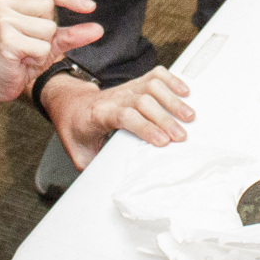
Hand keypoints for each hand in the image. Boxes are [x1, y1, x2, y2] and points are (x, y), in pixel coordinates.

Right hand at [0, 0, 104, 103]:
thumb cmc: (21, 59)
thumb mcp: (50, 43)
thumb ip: (72, 34)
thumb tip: (99, 29)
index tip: (91, 7)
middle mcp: (4, 2)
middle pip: (50, 9)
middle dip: (48, 33)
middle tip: (30, 45)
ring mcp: (3, 18)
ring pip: (48, 29)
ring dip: (43, 48)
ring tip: (25, 54)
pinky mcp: (5, 38)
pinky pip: (42, 47)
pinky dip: (37, 59)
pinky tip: (21, 61)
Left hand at [46, 66, 193, 168]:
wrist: (70, 103)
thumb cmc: (75, 126)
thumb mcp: (78, 152)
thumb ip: (92, 166)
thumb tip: (108, 183)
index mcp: (99, 114)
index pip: (124, 116)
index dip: (145, 127)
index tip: (162, 141)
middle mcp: (115, 98)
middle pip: (142, 102)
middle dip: (164, 118)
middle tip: (181, 136)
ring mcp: (126, 89)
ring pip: (151, 86)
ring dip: (172, 100)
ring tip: (189, 116)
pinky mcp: (135, 84)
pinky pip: (154, 75)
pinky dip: (171, 80)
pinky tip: (184, 91)